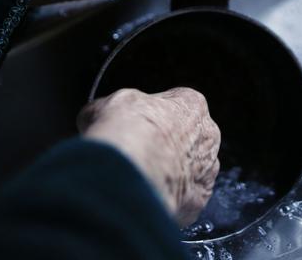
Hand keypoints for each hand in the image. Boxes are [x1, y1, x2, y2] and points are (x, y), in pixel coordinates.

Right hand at [77, 87, 221, 225]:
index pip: (176, 106)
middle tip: (138, 153)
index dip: (153, 117)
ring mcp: (207, 168)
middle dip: (165, 145)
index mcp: (191, 103)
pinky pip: (186, 197)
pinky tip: (148, 195)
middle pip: (188, 138)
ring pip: (189, 169)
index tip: (136, 125)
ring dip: (170, 173)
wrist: (129, 170)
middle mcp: (207, 135)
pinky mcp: (199, 199)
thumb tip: (94, 116)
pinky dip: (169, 197)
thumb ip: (108, 109)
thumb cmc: (126, 130)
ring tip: (140, 177)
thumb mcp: (106, 105)